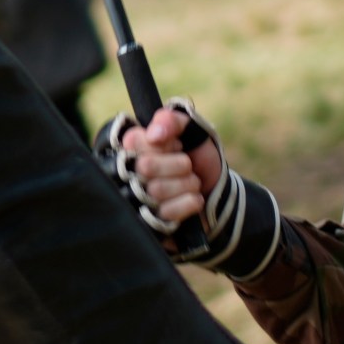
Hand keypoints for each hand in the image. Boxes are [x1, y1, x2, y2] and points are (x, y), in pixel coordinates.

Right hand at [92, 101, 278, 279]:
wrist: (216, 189)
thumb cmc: (197, 155)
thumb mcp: (190, 129)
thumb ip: (173, 119)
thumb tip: (155, 134)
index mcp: (131, 148)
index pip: (135, 141)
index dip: (165, 144)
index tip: (177, 145)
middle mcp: (128, 174)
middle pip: (145, 167)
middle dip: (178, 164)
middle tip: (187, 164)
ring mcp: (137, 201)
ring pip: (156, 190)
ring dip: (187, 183)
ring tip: (192, 182)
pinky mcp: (150, 224)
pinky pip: (167, 213)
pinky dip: (189, 202)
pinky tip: (194, 198)